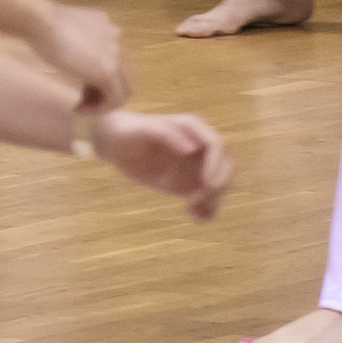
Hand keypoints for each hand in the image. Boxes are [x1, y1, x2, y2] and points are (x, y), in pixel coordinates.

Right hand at [30, 0, 129, 112]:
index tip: (82, 86)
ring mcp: (117, 55)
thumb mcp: (73, 33)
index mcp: (109, 29)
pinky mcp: (108, 71)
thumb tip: (83, 65)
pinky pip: (114, 99)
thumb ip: (85, 46)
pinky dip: (99, 109)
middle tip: (83, 99)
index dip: (101, 78)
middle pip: (124, 78)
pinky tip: (80, 108)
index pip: (117, 63)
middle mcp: (119, 40)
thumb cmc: (45, 25)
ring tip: (80, 105)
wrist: (40, 22)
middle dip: (104, 92)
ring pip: (123, 91)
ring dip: (102, 102)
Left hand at [93, 111, 234, 221]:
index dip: (216, 165)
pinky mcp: (190, 183)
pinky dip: (208, 209)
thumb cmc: (129, 131)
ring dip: (215, 199)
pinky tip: (194, 215)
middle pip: (225, 166)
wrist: (116, 144)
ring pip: (220, 184)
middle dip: (219, 184)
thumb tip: (192, 149)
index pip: (217, 145)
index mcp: (192, 128)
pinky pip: (208, 198)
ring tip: (192, 208)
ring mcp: (197, 166)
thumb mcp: (144, 130)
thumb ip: (167, 134)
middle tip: (199, 198)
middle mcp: (200, 147)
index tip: (205, 184)